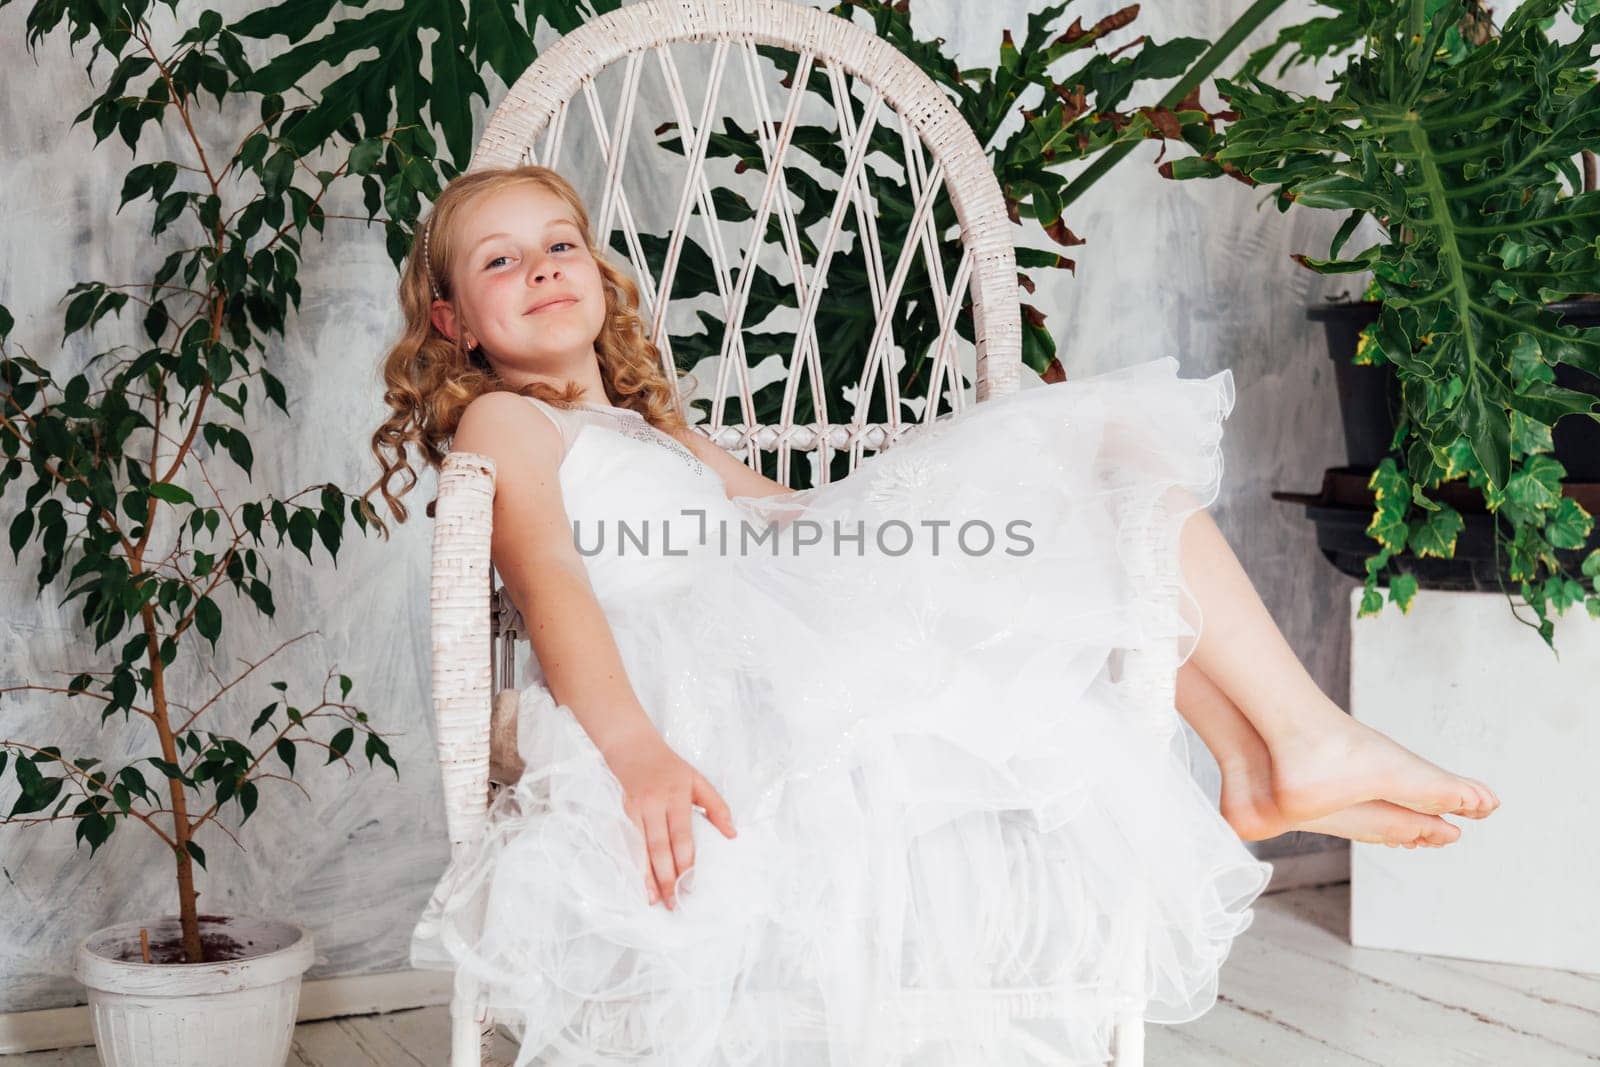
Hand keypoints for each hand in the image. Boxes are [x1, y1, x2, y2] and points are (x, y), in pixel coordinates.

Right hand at [600, 729, 736, 908]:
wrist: (633, 748)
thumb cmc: (671, 768)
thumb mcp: (698, 780)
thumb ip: (716, 807)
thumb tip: (732, 834)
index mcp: (676, 796)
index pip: (681, 836)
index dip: (685, 862)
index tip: (690, 885)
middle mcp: (654, 804)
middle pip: (659, 847)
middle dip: (667, 877)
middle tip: (674, 902)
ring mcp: (634, 810)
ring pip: (641, 849)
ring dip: (647, 877)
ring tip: (655, 900)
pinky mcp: (622, 814)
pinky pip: (627, 845)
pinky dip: (632, 865)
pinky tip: (637, 882)